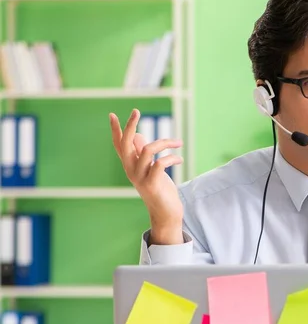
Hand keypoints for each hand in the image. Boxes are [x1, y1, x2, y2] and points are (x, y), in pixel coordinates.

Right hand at [109, 109, 183, 232]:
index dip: (115, 130)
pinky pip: (160, 163)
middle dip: (130, 126)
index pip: (119, 145)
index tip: (112, 115)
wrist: (166, 213)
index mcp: (130, 165)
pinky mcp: (152, 184)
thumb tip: (139, 136)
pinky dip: (172, 157)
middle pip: (126, 144)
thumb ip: (143, 154)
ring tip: (178, 142)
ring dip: (165, 143)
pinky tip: (180, 159)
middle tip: (136, 111)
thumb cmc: (160, 189)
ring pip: (148, 150)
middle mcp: (131, 170)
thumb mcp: (151, 169)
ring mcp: (140, 178)